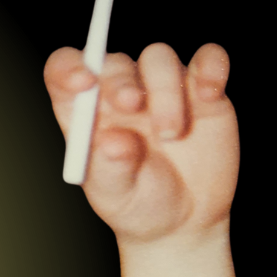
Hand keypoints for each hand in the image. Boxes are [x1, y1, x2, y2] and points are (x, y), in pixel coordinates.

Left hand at [45, 43, 238, 244]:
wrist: (185, 219)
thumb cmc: (137, 202)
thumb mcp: (117, 195)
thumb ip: (112, 167)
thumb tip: (113, 139)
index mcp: (84, 110)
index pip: (63, 68)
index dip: (67, 67)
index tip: (83, 83)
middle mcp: (120, 89)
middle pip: (113, 62)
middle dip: (120, 80)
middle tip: (133, 105)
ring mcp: (162, 85)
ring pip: (159, 57)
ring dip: (165, 89)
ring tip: (171, 135)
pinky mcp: (202, 89)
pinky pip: (210, 59)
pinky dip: (212, 67)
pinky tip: (210, 95)